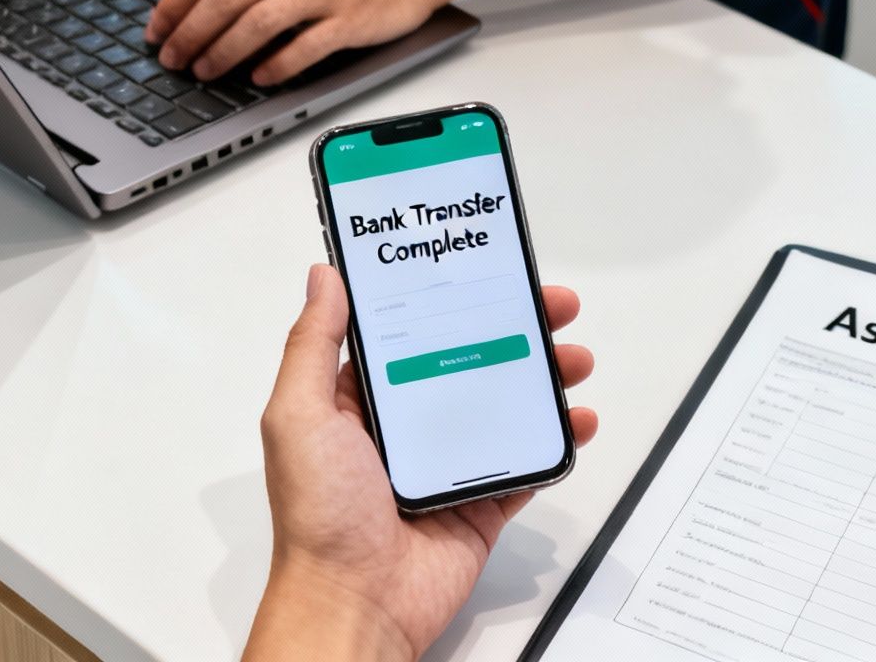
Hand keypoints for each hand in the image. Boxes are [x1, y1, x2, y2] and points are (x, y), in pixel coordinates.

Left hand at [146, 0, 464, 86]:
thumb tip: (199, 2)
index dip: (175, 2)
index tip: (158, 28)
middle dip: (190, 34)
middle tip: (172, 58)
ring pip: (256, 23)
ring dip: (222, 53)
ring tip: (205, 72)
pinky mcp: (350, 18)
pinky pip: (303, 47)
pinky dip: (274, 66)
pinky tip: (259, 78)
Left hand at [243, 264, 596, 661]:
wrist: (355, 604)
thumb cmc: (317, 517)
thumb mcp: (299, 417)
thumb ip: (313, 344)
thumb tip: (325, 277)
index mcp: (360, 401)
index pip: (412, 332)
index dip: (451, 298)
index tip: (485, 270)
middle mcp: (406, 428)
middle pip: (471, 361)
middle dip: (516, 330)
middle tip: (552, 307)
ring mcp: (446, 466)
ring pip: (505, 407)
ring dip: (544, 378)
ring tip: (574, 358)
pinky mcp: (479, 504)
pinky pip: (526, 464)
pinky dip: (556, 441)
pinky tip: (577, 419)